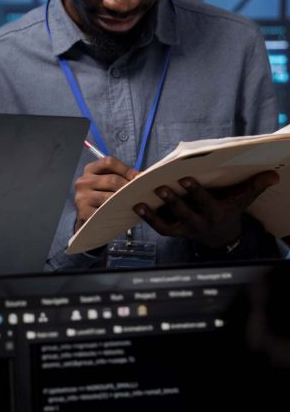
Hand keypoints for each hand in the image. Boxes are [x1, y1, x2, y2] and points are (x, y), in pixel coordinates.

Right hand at [74, 156, 138, 230]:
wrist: (87, 216)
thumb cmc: (101, 196)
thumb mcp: (107, 182)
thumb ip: (121, 176)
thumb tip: (143, 175)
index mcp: (90, 170)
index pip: (108, 162)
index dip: (126, 168)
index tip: (139, 177)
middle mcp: (83, 182)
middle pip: (112, 180)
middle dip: (130, 186)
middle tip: (143, 192)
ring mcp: (82, 198)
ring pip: (110, 197)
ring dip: (126, 200)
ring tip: (137, 203)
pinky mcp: (84, 213)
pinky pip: (105, 212)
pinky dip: (117, 212)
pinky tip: (125, 214)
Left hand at [132, 171, 278, 248]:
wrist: (222, 236)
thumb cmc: (230, 210)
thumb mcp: (243, 199)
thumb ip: (254, 186)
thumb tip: (273, 174)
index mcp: (216, 213)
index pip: (205, 202)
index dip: (195, 191)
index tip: (184, 178)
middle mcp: (199, 223)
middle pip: (185, 213)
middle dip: (173, 201)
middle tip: (160, 188)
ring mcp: (186, 229)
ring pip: (168, 225)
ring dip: (153, 215)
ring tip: (140, 203)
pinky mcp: (176, 232)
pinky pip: (160, 228)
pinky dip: (148, 220)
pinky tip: (137, 207)